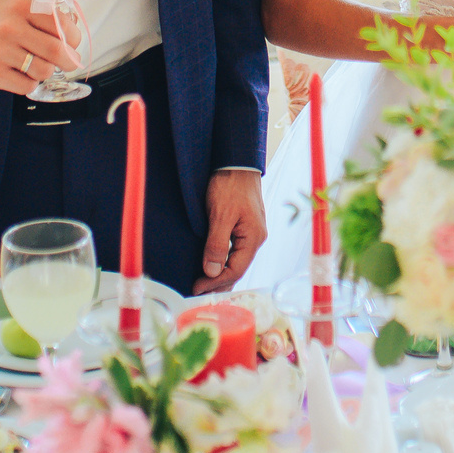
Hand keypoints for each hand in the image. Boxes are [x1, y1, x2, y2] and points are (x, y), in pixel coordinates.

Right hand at [0, 0, 82, 94]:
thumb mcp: (13, 3)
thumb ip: (41, 12)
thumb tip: (70, 31)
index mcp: (19, 7)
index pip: (60, 24)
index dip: (73, 37)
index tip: (73, 42)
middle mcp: (10, 28)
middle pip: (56, 51)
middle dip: (69, 59)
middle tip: (69, 61)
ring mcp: (0, 52)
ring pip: (43, 71)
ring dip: (47, 71)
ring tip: (39, 65)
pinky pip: (27, 86)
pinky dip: (31, 82)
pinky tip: (24, 74)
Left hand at [196, 169, 265, 293]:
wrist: (237, 162)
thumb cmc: (230, 185)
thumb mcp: (220, 216)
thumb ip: (217, 245)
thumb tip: (212, 272)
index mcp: (253, 238)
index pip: (236, 270)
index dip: (215, 282)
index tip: (196, 287)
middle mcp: (256, 238)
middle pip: (238, 268)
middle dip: (218, 282)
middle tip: (197, 290)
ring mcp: (252, 232)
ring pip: (237, 260)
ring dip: (221, 273)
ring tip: (204, 282)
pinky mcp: (245, 226)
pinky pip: (236, 250)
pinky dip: (224, 261)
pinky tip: (214, 265)